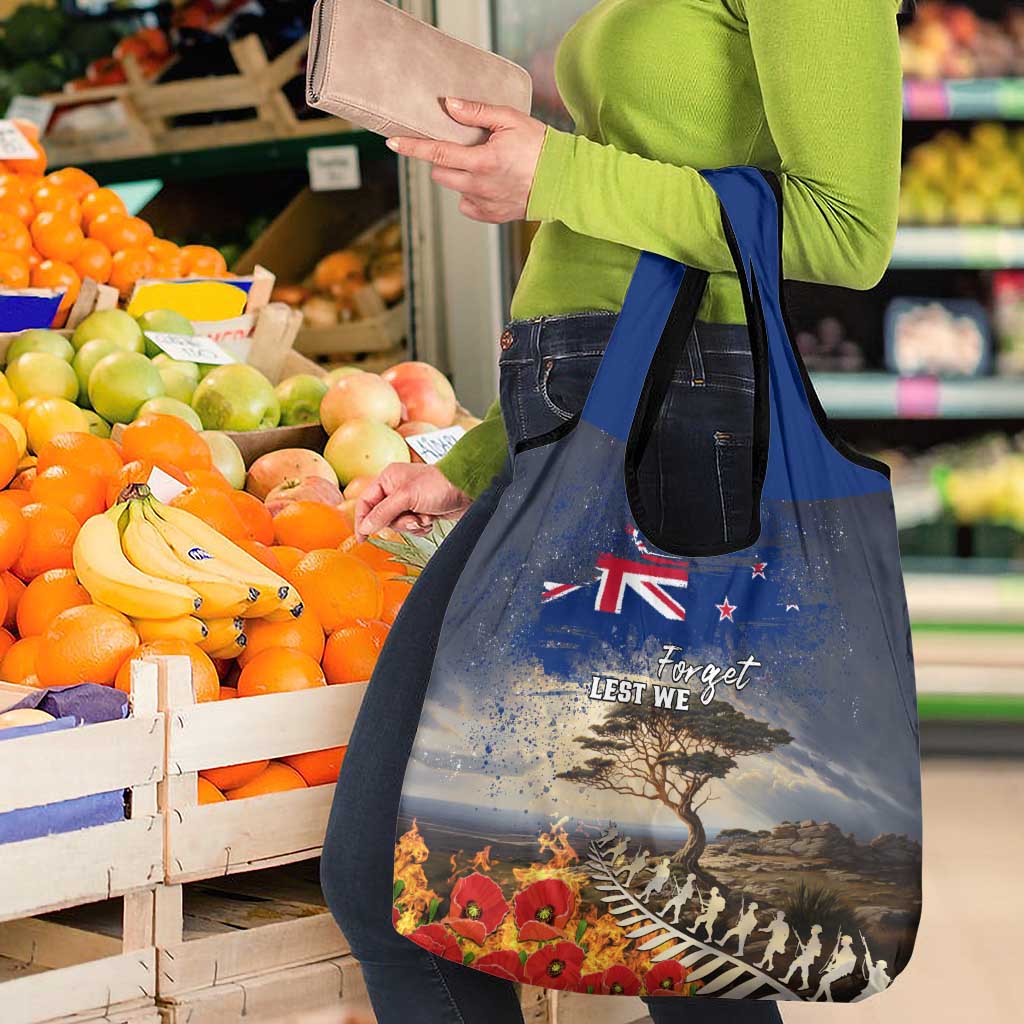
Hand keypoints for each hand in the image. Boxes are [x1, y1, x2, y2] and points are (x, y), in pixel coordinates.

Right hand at [354, 463, 471, 539]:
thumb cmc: (438, 485)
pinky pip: (412, 527)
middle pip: (382, 517)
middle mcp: (396, 489)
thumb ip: (383, 512)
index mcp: (388, 479)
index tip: (362, 538)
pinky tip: (431, 519)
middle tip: (412, 519)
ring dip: (412, 525)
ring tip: (425, 517)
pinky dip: (421, 527)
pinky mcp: (421, 511)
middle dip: (398, 522)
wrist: (467, 489)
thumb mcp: (406, 497)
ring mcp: (409, 501)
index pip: (365, 502)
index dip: (362, 520)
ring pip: (398, 524)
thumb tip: (365, 526)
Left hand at [386, 97, 546, 222]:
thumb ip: (476, 112)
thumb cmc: (540, 146)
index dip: (412, 147)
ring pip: (454, 188)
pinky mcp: (491, 216)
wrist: (564, 181)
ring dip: (458, 175)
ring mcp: (484, 204)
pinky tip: (488, 183)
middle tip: (460, 147)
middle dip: (442, 159)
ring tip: (481, 164)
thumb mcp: (510, 119)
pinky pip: (467, 205)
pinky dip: (471, 193)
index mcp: (482, 161)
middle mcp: (479, 186)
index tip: (393, 143)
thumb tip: (448, 105)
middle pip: (440, 173)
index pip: (437, 153)